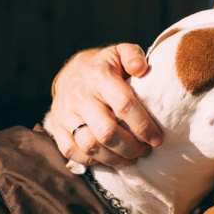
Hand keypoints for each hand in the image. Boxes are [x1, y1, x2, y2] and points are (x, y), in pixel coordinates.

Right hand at [43, 44, 163, 166]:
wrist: (70, 72)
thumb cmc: (104, 66)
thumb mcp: (119, 52)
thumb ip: (133, 55)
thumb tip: (141, 68)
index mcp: (99, 76)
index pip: (123, 104)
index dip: (143, 126)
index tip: (157, 139)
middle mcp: (80, 96)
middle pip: (106, 132)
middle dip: (130, 147)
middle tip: (145, 150)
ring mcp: (66, 113)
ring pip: (90, 146)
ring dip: (115, 158)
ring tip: (132, 158)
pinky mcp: (56, 127)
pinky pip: (72, 152)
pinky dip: (93, 161)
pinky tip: (110, 158)